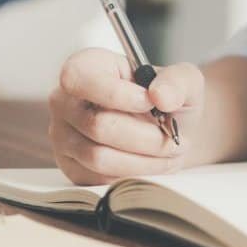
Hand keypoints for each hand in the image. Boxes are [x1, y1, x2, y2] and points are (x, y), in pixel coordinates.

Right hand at [49, 48, 203, 184]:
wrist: (167, 130)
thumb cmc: (166, 101)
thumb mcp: (183, 80)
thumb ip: (177, 81)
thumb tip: (161, 96)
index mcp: (85, 67)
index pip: (79, 79)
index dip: (116, 95)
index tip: (150, 103)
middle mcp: (64, 101)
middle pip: (98, 126)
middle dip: (145, 136)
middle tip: (172, 138)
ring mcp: (63, 136)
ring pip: (99, 157)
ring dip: (143, 160)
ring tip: (167, 152)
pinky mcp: (72, 167)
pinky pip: (100, 179)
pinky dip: (133, 175)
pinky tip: (151, 164)